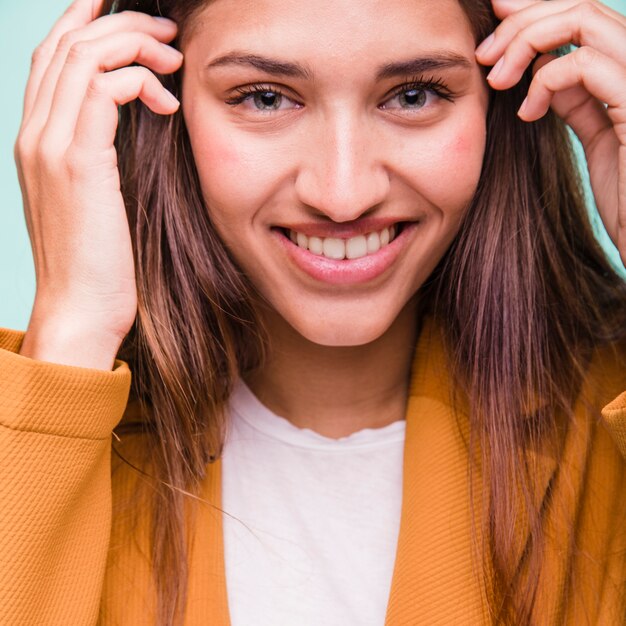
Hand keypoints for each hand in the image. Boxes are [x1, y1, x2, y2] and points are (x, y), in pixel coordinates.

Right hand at [15, 0, 182, 367]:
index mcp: (37, 142)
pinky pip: (103, 89)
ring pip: (83, 56)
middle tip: (166, 30)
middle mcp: (34, 135)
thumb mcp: (96, 202)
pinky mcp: (78, 163)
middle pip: (66, 45)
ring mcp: (49, 146)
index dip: (84, 25)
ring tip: (174, 58)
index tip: (126, 14)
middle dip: (119, 23)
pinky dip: (139, 80)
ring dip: (135, 44)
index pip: (51, 60)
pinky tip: (167, 103)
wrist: (80, 309)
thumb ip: (100, 158)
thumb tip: (134, 126)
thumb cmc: (98, 264)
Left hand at [475, 0, 625, 266]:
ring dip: (526, 42)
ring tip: (499, 79)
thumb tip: (546, 72)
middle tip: (486, 53)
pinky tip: (528, 112)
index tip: (496, 18)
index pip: (586, 14)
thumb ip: (580, 100)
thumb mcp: (600, 137)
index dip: (538, 8)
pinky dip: (544, 81)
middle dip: (523, 21)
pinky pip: (584, 64)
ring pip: (583, 19)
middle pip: (581, 5)